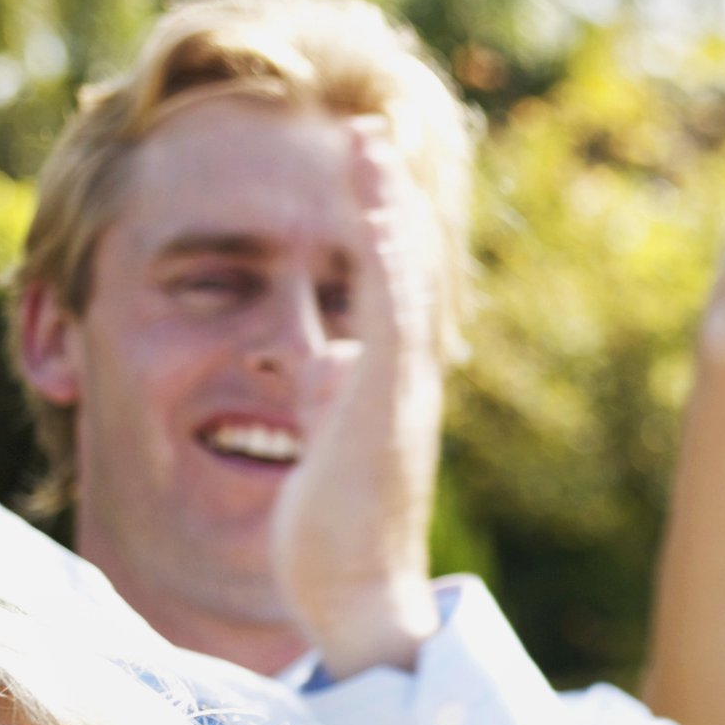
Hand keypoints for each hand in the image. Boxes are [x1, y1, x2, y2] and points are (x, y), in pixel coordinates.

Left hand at [272, 122, 446, 678]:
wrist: (356, 597)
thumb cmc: (336, 536)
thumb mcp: (326, 443)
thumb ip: (328, 396)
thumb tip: (320, 360)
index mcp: (389, 383)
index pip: (386, 285)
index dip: (375, 221)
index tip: (362, 166)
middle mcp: (404, 377)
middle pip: (400, 265)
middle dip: (383, 194)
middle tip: (367, 127)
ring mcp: (400, 387)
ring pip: (399, 277)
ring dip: (383, 204)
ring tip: (366, 142)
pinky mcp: (384, 401)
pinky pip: (390, 313)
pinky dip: (385, 256)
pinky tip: (376, 210)